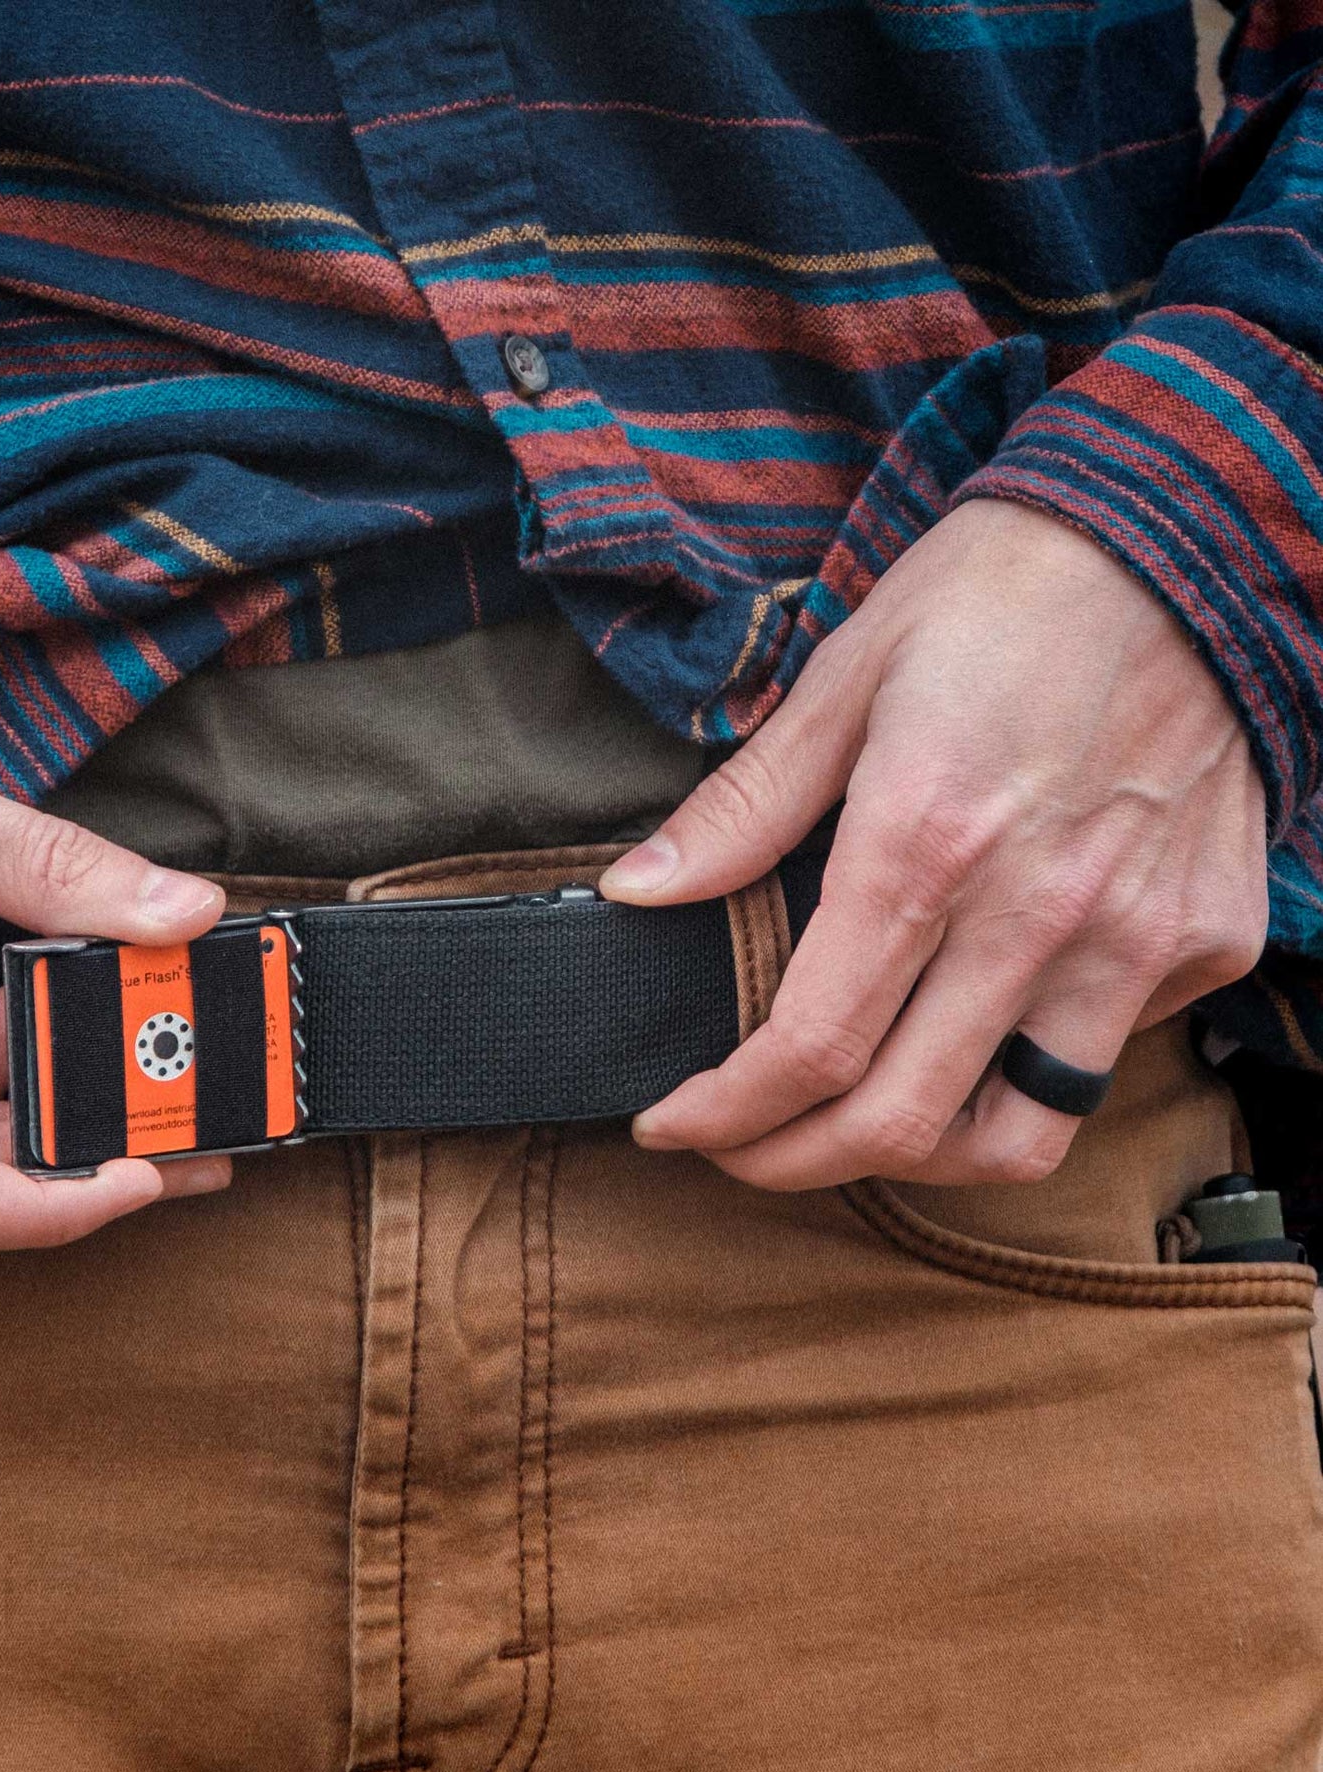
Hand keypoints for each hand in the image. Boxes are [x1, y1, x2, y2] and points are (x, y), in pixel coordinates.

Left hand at [600, 499, 1267, 1189]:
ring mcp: (1133, 935)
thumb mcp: (843, 678)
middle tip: (738, 1149)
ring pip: (1020, 1135)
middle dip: (791, 1162)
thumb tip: (635, 892)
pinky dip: (1028, 1076)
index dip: (725, 1112)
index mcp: (923, 844)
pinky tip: (973, 1030)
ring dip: (916, 1159)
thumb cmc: (997, 596)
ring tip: (850, 1129)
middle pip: (899, 1121)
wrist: (1185, 537)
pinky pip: (1107, 1059)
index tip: (673, 1123)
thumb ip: (740, 808)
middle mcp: (1035, 911)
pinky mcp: (1207, 937)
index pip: (808, 1048)